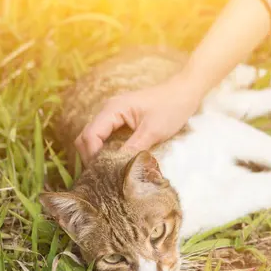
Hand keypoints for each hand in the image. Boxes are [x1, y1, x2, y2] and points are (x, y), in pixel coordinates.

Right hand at [74, 74, 201, 164]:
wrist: (184, 93)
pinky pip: (105, 136)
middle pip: (86, 136)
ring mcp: (113, 114)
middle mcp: (108, 110)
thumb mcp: (153, 131)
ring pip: (94, 137)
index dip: (92, 156)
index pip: (91, 135)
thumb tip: (117, 169)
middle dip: (90, 157)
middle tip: (102, 177)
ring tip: (106, 173)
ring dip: (96, 154)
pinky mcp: (120, 120)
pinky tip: (113, 162)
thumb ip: (133, 149)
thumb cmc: (171, 108)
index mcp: (113, 109)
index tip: (102, 174)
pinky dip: (105, 149)